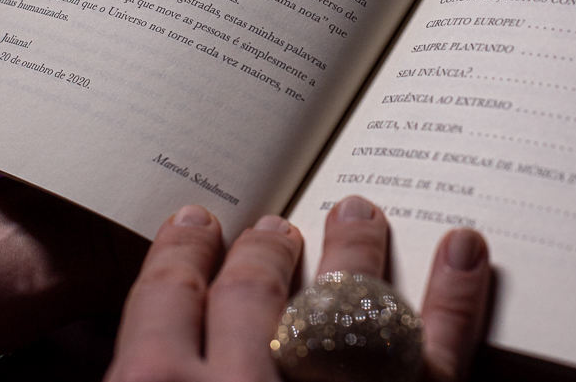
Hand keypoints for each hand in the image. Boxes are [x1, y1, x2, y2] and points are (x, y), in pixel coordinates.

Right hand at [105, 196, 490, 380]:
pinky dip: (459, 299)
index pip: (168, 298)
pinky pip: (440, 355)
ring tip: (359, 210)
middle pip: (256, 293)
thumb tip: (109, 335)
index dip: (182, 256)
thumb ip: (128, 368)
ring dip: (355, 252)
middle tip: (276, 226)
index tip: (195, 226)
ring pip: (347, 307)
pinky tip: (466, 248)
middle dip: (264, 253)